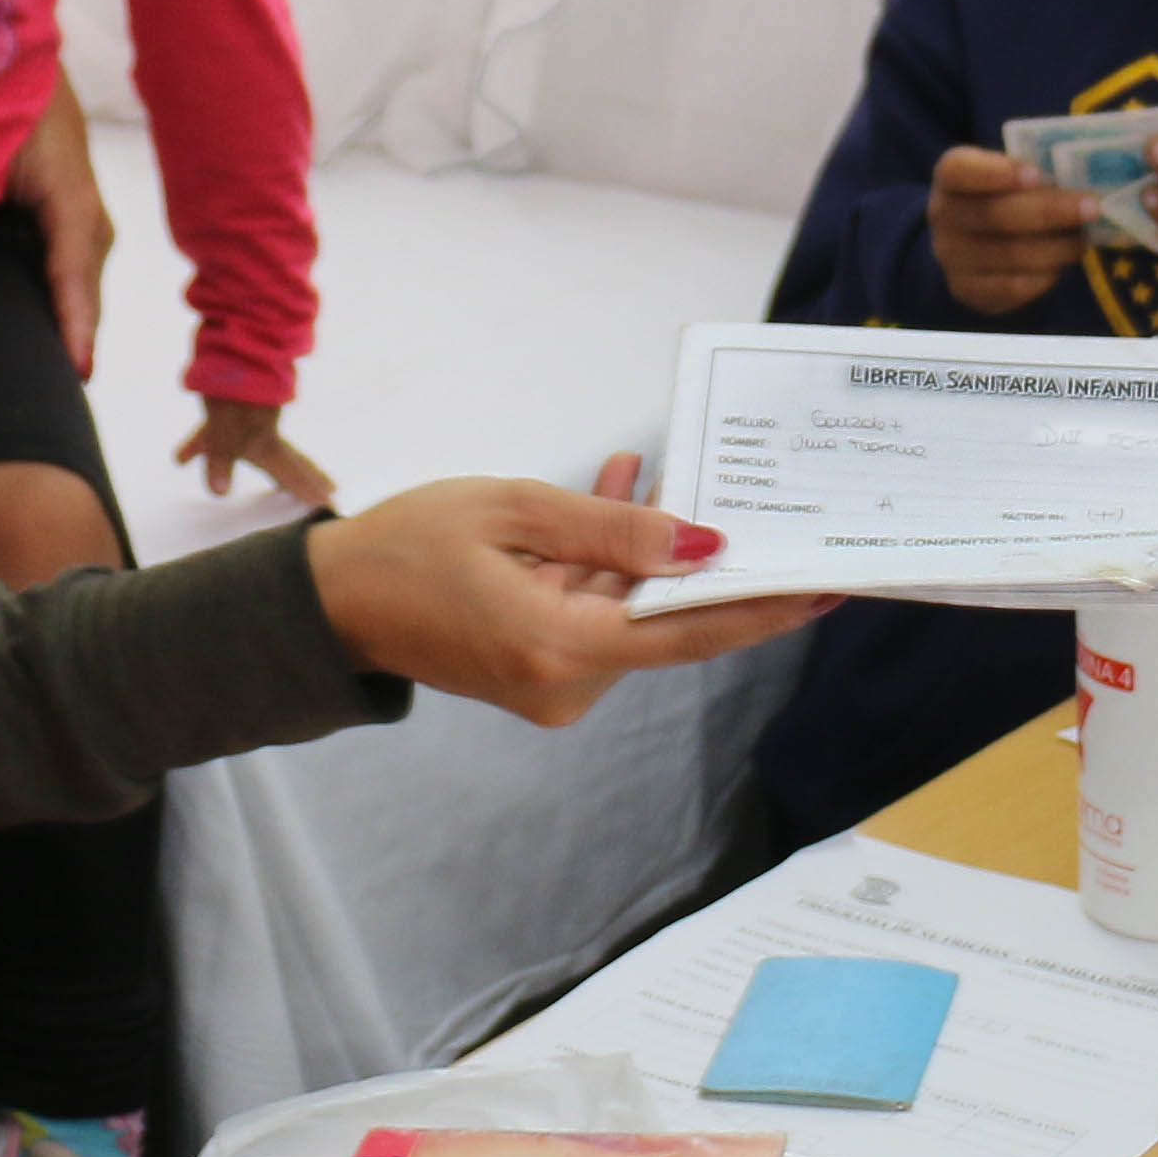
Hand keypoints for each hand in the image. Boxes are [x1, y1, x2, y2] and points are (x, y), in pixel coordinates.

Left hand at [9, 71, 114, 380]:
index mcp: (68, 197)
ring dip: (72, 312)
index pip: (72, 272)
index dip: (74, 322)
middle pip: (83, 284)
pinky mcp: (74, 210)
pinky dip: (65, 291)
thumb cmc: (2, 100)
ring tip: (62, 361)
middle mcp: (87, 210)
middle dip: (77, 332)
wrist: (23, 59)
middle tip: (67, 384)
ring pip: (81, 275)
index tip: (78, 369)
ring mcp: (86, 211)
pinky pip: (73, 262)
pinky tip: (55, 318)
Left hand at [177, 396, 337, 508]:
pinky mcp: (227, 401)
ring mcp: (247, 413)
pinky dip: (206, 445)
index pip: (291, 471)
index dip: (307, 489)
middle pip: (288, 458)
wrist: (232, 339)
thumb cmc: (232, 384)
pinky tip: (186, 451)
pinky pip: (215, 433)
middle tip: (328, 487)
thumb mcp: (223, 424)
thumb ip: (221, 458)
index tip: (329, 502)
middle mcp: (263, 429)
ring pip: (255, 445)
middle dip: (303, 476)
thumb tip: (219, 493)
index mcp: (265, 441)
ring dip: (261, 462)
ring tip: (259, 476)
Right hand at [305, 473, 830, 723]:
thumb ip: (613, 530)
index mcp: (556, 649)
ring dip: (650, 551)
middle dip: (705, 560)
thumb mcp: (514, 511)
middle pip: (666, 623)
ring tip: (657, 469)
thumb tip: (703, 547)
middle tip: (763, 506)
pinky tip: (619, 492)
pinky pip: (598, 615)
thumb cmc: (408, 545)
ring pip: (632, 613)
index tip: (826, 586)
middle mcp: (564, 684)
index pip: (687, 631)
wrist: (332, 602)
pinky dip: (610, 566)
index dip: (762, 608)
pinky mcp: (543, 675)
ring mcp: (553, 687)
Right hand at [927, 144, 1091, 314]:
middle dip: (1049, 211)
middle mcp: (943, 216)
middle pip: (995, 216)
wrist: (976, 238)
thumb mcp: (1012, 171)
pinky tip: (1063, 261)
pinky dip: (1045, 276)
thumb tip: (1082, 177)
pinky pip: (1012, 288)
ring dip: (1056, 247)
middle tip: (1091, 206)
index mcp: (950, 176)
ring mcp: (951, 257)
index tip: (1036, 173)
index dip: (996, 173)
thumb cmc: (1005, 194)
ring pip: (1009, 255)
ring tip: (1084, 238)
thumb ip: (1037, 170)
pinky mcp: (967, 290)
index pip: (960, 171)